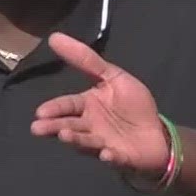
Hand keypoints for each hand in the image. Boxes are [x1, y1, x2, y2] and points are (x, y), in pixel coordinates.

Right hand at [31, 33, 171, 178]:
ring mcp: (103, 143)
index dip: (55, 108)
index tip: (40, 111)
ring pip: (86, 141)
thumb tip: (55, 37)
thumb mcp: (113, 76)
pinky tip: (106, 154)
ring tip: (64, 135)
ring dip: (75, 139)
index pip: (68, 105)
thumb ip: (86, 60)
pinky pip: (114, 158)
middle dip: (54, 127)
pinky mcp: (120, 157)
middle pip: (70, 125)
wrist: (156, 133)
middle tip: (38, 128)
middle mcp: (90, 126)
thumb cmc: (133, 105)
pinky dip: (109, 157)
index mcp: (88, 106)